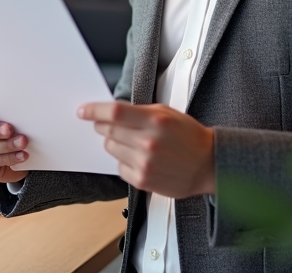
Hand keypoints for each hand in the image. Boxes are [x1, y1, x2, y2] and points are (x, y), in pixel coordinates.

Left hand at [79, 101, 213, 198]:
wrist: (208, 164)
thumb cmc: (189, 136)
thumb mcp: (167, 113)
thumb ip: (140, 111)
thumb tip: (111, 112)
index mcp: (155, 121)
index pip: (115, 112)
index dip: (94, 110)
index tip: (83, 111)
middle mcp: (148, 142)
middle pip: (108, 131)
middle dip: (103, 126)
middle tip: (108, 125)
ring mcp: (144, 163)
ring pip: (110, 148)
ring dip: (114, 143)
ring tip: (133, 142)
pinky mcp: (142, 180)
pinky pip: (119, 167)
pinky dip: (124, 161)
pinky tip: (140, 158)